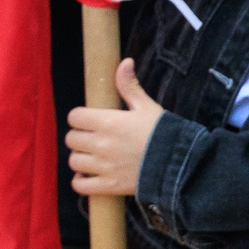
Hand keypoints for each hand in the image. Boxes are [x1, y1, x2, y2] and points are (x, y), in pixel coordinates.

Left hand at [66, 58, 164, 195]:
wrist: (177, 164)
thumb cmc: (162, 132)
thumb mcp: (146, 106)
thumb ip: (129, 86)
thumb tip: (125, 62)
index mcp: (108, 122)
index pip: (74, 117)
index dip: (80, 117)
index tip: (89, 120)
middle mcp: (101, 144)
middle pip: (71, 139)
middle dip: (79, 136)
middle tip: (92, 137)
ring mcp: (103, 166)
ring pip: (74, 161)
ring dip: (80, 158)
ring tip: (92, 156)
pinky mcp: (108, 186)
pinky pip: (80, 186)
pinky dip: (81, 181)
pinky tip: (88, 175)